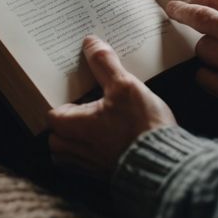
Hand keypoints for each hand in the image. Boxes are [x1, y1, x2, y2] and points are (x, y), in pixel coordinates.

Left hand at [47, 35, 175, 176]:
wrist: (165, 165)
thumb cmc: (140, 126)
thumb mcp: (123, 85)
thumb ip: (104, 62)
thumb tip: (89, 42)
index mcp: (73, 127)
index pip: (52, 113)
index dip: (60, 99)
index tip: (73, 87)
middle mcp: (76, 150)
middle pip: (57, 136)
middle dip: (66, 121)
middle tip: (82, 104)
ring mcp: (90, 167)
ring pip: (71, 151)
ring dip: (78, 138)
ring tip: (95, 120)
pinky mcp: (105, 175)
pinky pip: (89, 162)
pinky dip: (93, 150)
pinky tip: (110, 136)